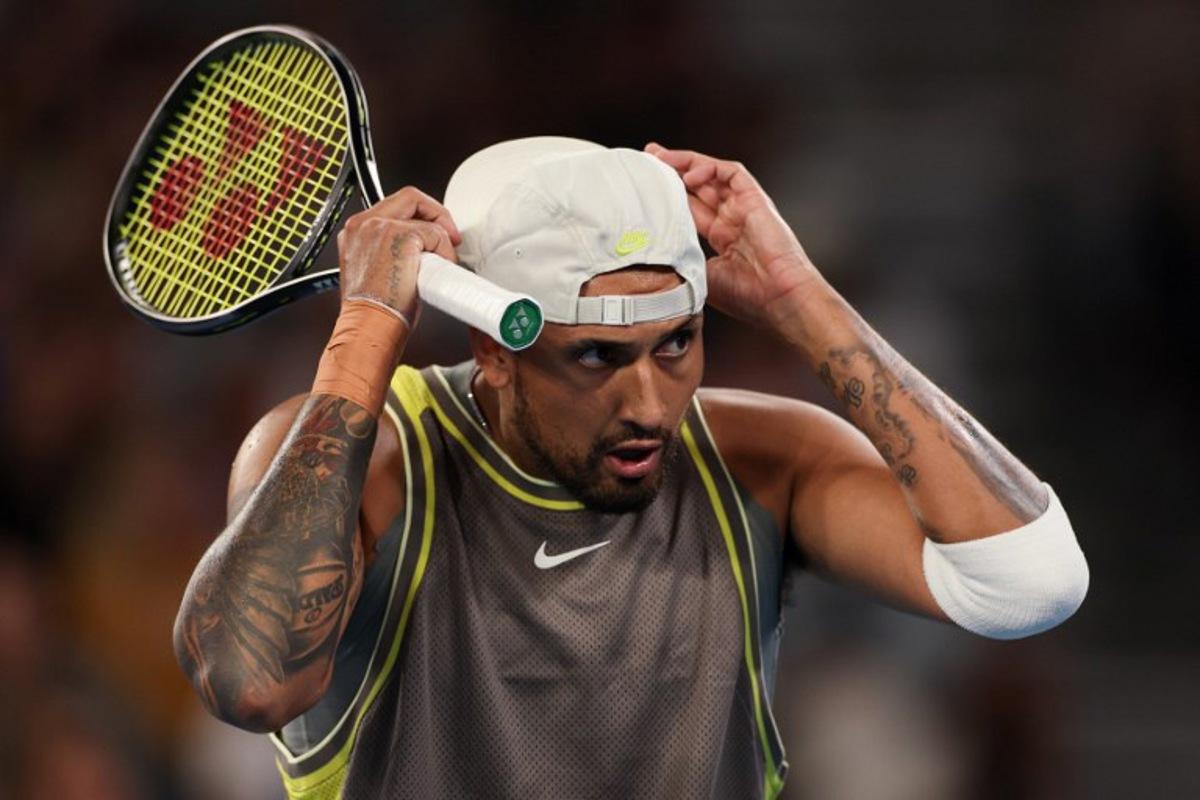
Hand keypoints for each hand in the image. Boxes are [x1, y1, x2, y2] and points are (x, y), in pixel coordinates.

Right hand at [336, 186, 461, 324]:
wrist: (368, 326)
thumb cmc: (375, 310)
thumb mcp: (375, 271)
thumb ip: (390, 250)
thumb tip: (422, 247)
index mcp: (355, 231)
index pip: (393, 206)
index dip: (420, 216)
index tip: (434, 235)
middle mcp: (362, 224)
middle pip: (410, 197)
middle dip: (437, 215)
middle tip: (452, 239)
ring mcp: (379, 226)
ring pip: (425, 216)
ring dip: (440, 239)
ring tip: (440, 265)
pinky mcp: (399, 235)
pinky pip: (436, 234)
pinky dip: (444, 252)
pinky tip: (438, 271)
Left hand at [645, 143, 817, 327]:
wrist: (779, 298)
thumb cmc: (747, 297)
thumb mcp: (703, 277)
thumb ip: (684, 257)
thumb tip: (656, 248)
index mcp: (722, 238)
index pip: (691, 208)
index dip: (670, 196)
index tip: (646, 188)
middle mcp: (733, 219)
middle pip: (699, 186)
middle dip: (672, 170)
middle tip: (648, 157)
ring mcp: (744, 207)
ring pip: (712, 174)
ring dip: (685, 162)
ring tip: (659, 156)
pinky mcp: (755, 198)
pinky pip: (731, 172)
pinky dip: (709, 168)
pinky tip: (689, 175)